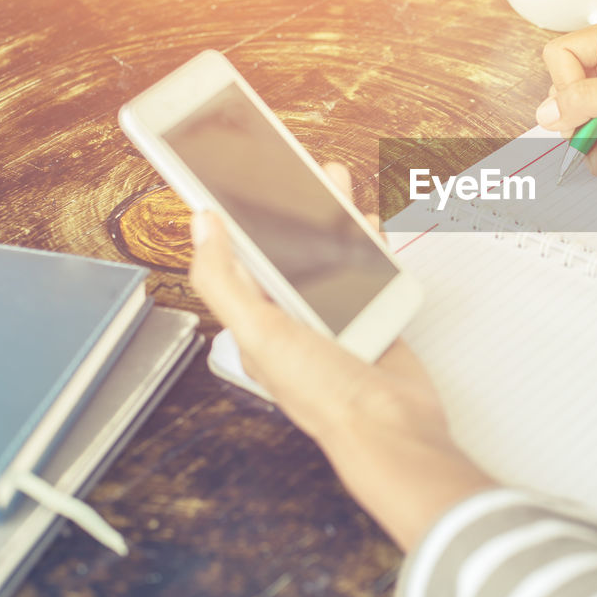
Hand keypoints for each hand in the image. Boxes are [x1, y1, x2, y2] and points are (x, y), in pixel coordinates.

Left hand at [188, 163, 493, 550]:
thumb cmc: (326, 393)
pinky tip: (369, 229)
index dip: (232, 215)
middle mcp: (292, 317)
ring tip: (334, 185)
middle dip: (289, 206)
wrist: (394, 427)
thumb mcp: (261, 331)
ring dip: (331, 218)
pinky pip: (366, 270)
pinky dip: (368, 245)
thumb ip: (225, 279)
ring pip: (329, 254)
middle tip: (295, 169)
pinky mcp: (372, 316)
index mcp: (257, 320)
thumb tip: (202, 225)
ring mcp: (334, 316)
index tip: (229, 176)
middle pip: (287, 247)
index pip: (237, 256)